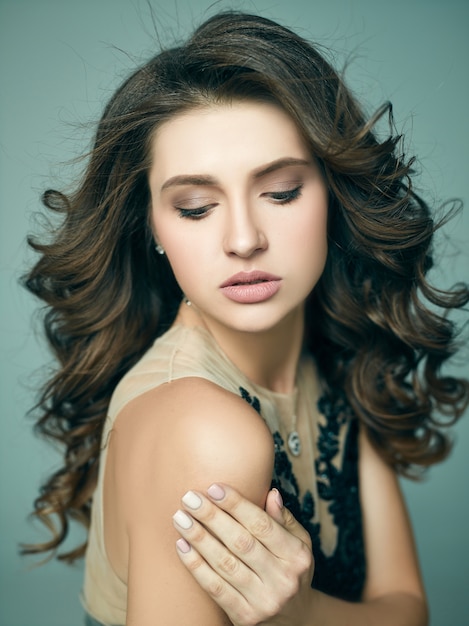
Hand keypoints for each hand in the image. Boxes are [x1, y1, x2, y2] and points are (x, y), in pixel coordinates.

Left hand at [172, 484, 313, 625]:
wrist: (294, 621)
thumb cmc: (291, 571)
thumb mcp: (299, 545)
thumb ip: (283, 520)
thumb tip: (271, 493)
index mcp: (297, 555)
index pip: (262, 524)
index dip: (236, 505)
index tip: (213, 488)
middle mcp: (283, 578)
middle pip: (240, 542)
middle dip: (212, 517)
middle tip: (189, 498)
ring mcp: (264, 600)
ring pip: (225, 564)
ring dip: (199, 538)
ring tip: (180, 517)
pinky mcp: (245, 617)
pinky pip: (215, 588)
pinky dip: (196, 566)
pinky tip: (182, 546)